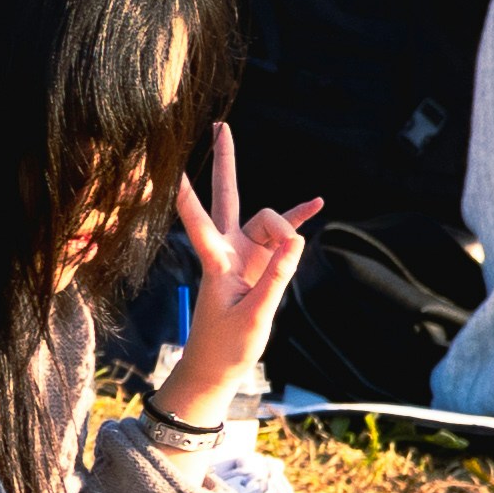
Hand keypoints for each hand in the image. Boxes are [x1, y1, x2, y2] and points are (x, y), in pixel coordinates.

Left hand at [154, 125, 322, 421]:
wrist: (218, 366)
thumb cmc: (226, 346)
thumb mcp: (255, 315)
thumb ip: (276, 277)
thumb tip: (297, 242)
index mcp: (217, 263)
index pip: (200, 224)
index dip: (189, 202)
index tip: (176, 176)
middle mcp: (228, 249)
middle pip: (227, 196)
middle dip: (224, 162)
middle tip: (221, 126)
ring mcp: (244, 253)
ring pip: (269, 220)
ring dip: (289, 225)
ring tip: (301, 240)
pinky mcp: (259, 262)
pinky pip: (284, 236)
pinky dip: (298, 220)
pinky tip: (317, 205)